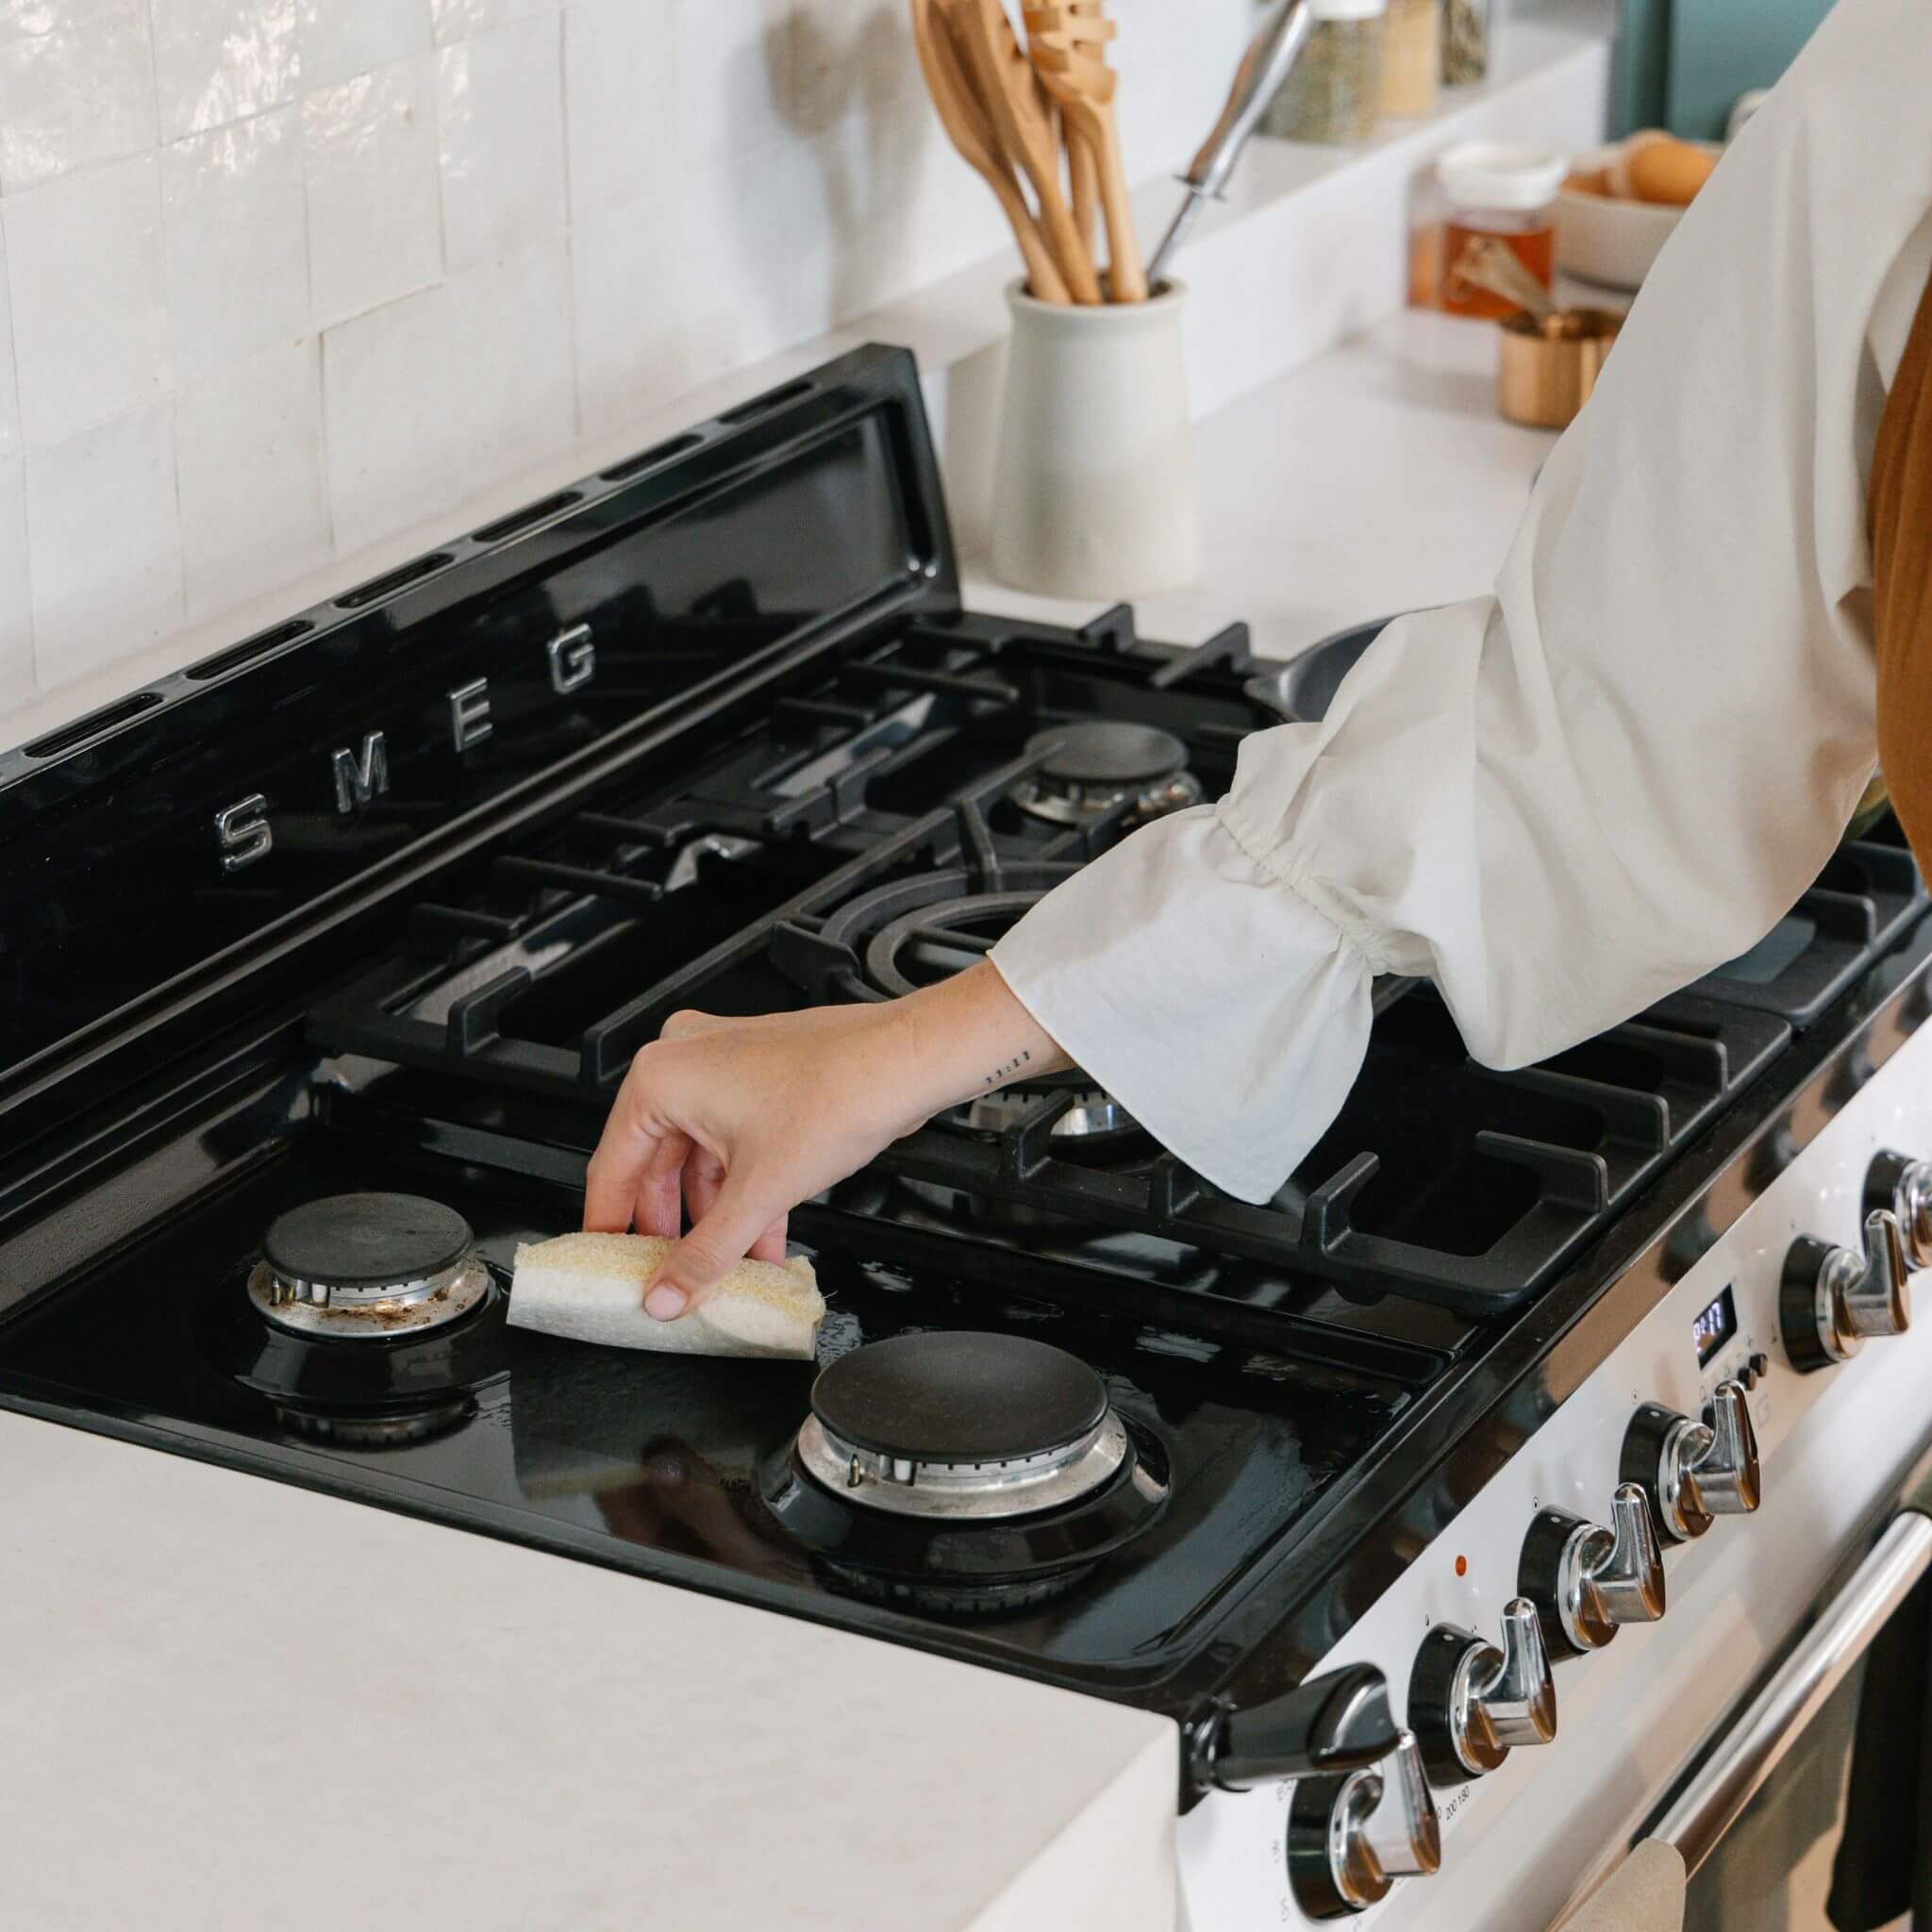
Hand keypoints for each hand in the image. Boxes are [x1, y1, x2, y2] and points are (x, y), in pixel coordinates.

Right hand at [583, 961, 1068, 1319]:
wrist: (907, 1062)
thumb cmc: (841, 1091)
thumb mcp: (759, 1192)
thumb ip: (706, 1252)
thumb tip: (668, 1290)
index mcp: (662, 1078)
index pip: (613, 1168)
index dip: (610, 1227)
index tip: (609, 1264)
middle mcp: (686, 1062)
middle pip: (656, 1165)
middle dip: (674, 1229)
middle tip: (669, 1277)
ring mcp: (724, 1066)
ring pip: (700, 1159)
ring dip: (716, 1217)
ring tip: (724, 1267)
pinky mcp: (758, 1077)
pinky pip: (732, 1144)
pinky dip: (742, 1190)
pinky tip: (759, 1237)